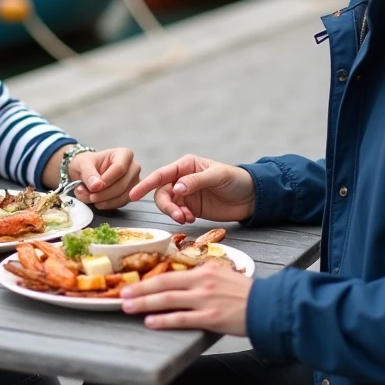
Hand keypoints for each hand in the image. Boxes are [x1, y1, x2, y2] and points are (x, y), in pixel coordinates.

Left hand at [67, 147, 141, 209]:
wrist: (89, 172)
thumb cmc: (89, 163)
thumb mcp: (83, 164)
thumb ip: (88, 173)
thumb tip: (96, 185)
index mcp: (124, 154)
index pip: (119, 168)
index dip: (106, 180)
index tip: (93, 187)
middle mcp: (133, 167)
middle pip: (122, 184)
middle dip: (104, 194)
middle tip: (89, 196)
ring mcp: (134, 181)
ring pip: (123, 196)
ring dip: (105, 201)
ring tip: (91, 198)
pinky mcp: (131, 194)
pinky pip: (122, 203)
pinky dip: (109, 205)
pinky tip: (99, 202)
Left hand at [121, 265, 253, 334]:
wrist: (268, 305)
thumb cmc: (246, 293)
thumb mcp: (223, 275)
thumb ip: (202, 276)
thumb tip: (184, 281)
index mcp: (204, 270)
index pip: (170, 273)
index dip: (149, 279)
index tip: (134, 283)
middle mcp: (202, 282)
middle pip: (163, 284)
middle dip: (140, 289)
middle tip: (122, 293)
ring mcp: (205, 299)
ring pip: (168, 300)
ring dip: (145, 303)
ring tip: (128, 307)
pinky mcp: (210, 317)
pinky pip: (181, 318)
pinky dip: (164, 320)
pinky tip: (150, 321)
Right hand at [129, 155, 255, 223]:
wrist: (252, 198)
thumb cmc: (236, 180)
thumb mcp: (217, 176)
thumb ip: (196, 181)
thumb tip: (176, 188)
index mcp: (186, 165)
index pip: (161, 174)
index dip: (145, 184)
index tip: (133, 195)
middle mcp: (182, 178)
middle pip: (161, 193)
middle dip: (166, 206)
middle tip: (178, 216)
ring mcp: (186, 194)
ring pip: (168, 205)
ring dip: (173, 213)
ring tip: (187, 219)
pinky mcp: (191, 208)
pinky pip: (178, 213)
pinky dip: (181, 218)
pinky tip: (191, 219)